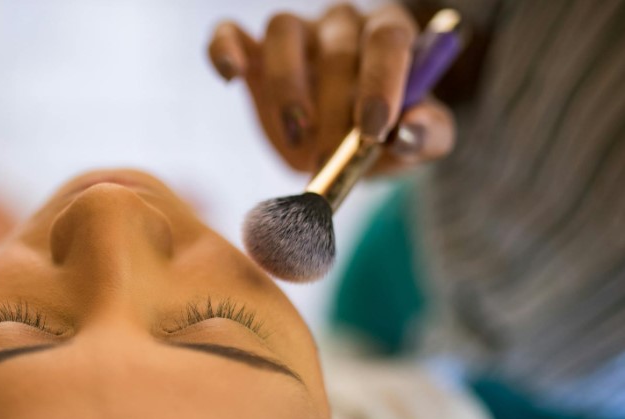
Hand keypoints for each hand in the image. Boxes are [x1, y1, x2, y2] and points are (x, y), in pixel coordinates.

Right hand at [208, 4, 455, 174]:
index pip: (389, 39)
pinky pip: (229, 34)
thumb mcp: (419, 142)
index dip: (380, 80)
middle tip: (330, 159)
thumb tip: (409, 134)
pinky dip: (224, 50)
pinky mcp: (252, 51)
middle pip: (337, 46)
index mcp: (388, 35)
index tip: (371, 130)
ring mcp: (296, 34)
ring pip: (283, 31)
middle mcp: (342, 25)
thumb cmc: (385, 137)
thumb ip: (428, 135)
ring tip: (296, 135)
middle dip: (333, 109)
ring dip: (286, 86)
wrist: (343, 150)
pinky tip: (231, 77)